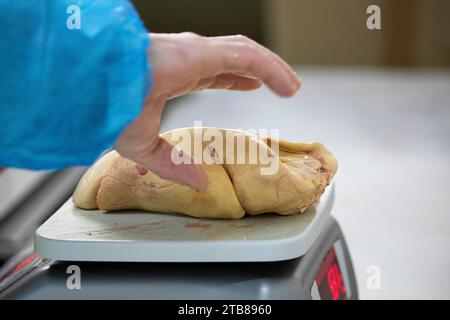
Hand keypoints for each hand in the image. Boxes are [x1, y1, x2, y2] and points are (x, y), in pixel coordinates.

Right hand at [116, 32, 300, 190]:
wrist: (95, 91)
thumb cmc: (109, 109)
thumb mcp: (144, 147)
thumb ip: (173, 165)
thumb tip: (199, 184)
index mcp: (176, 74)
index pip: (215, 71)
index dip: (236, 78)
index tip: (252, 84)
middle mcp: (189, 58)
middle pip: (235, 58)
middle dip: (260, 70)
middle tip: (282, 85)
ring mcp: (196, 52)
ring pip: (246, 54)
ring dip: (272, 68)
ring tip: (292, 86)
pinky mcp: (202, 52)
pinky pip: (247, 57)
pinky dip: (271, 68)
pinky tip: (286, 85)